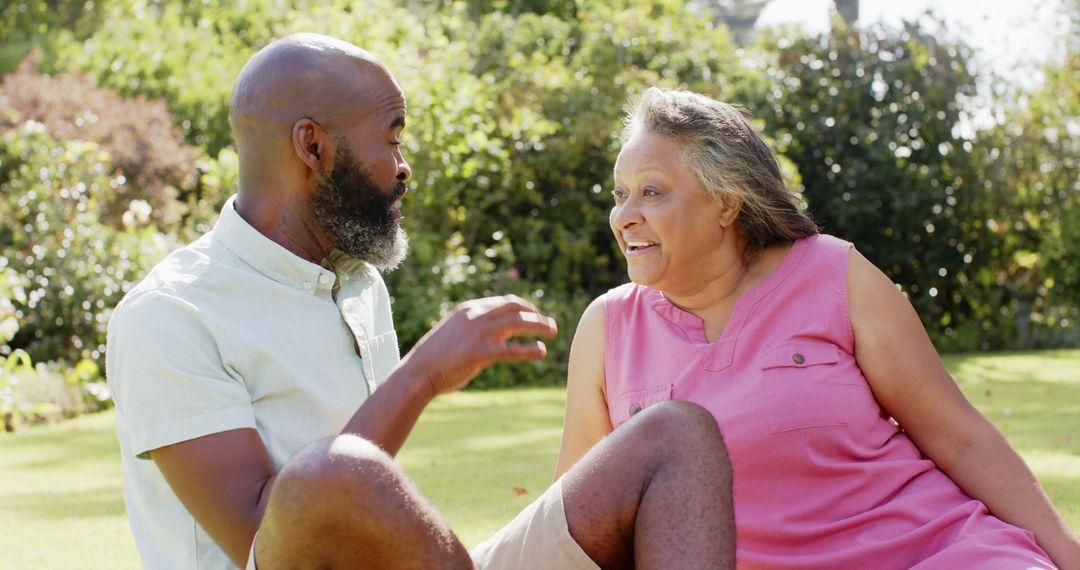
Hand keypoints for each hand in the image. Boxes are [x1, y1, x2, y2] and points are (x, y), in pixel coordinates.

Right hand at [403, 295, 557, 395]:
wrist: (418, 371)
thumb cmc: (437, 356)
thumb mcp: (456, 332)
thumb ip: (476, 327)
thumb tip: (499, 331)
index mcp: (470, 309)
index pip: (505, 302)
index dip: (524, 307)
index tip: (535, 314)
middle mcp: (476, 316)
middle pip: (516, 309)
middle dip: (536, 315)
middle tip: (551, 324)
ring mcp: (478, 333)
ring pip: (518, 324)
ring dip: (539, 326)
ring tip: (553, 332)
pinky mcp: (480, 352)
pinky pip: (512, 350)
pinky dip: (530, 350)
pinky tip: (541, 352)